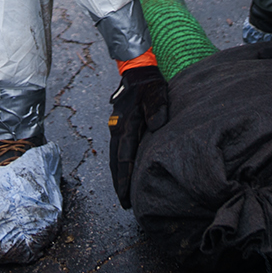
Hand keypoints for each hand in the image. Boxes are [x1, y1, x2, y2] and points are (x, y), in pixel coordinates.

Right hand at [106, 61, 169, 209]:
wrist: (136, 69)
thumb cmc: (149, 84)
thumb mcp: (157, 94)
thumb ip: (158, 109)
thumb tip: (157, 126)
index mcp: (126, 124)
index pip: (124, 157)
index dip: (125, 178)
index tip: (126, 196)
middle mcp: (117, 128)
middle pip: (115, 161)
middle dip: (119, 182)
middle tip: (123, 202)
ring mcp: (115, 126)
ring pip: (113, 156)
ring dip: (117, 174)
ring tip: (122, 192)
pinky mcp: (118, 125)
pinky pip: (116, 149)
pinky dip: (118, 163)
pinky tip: (123, 170)